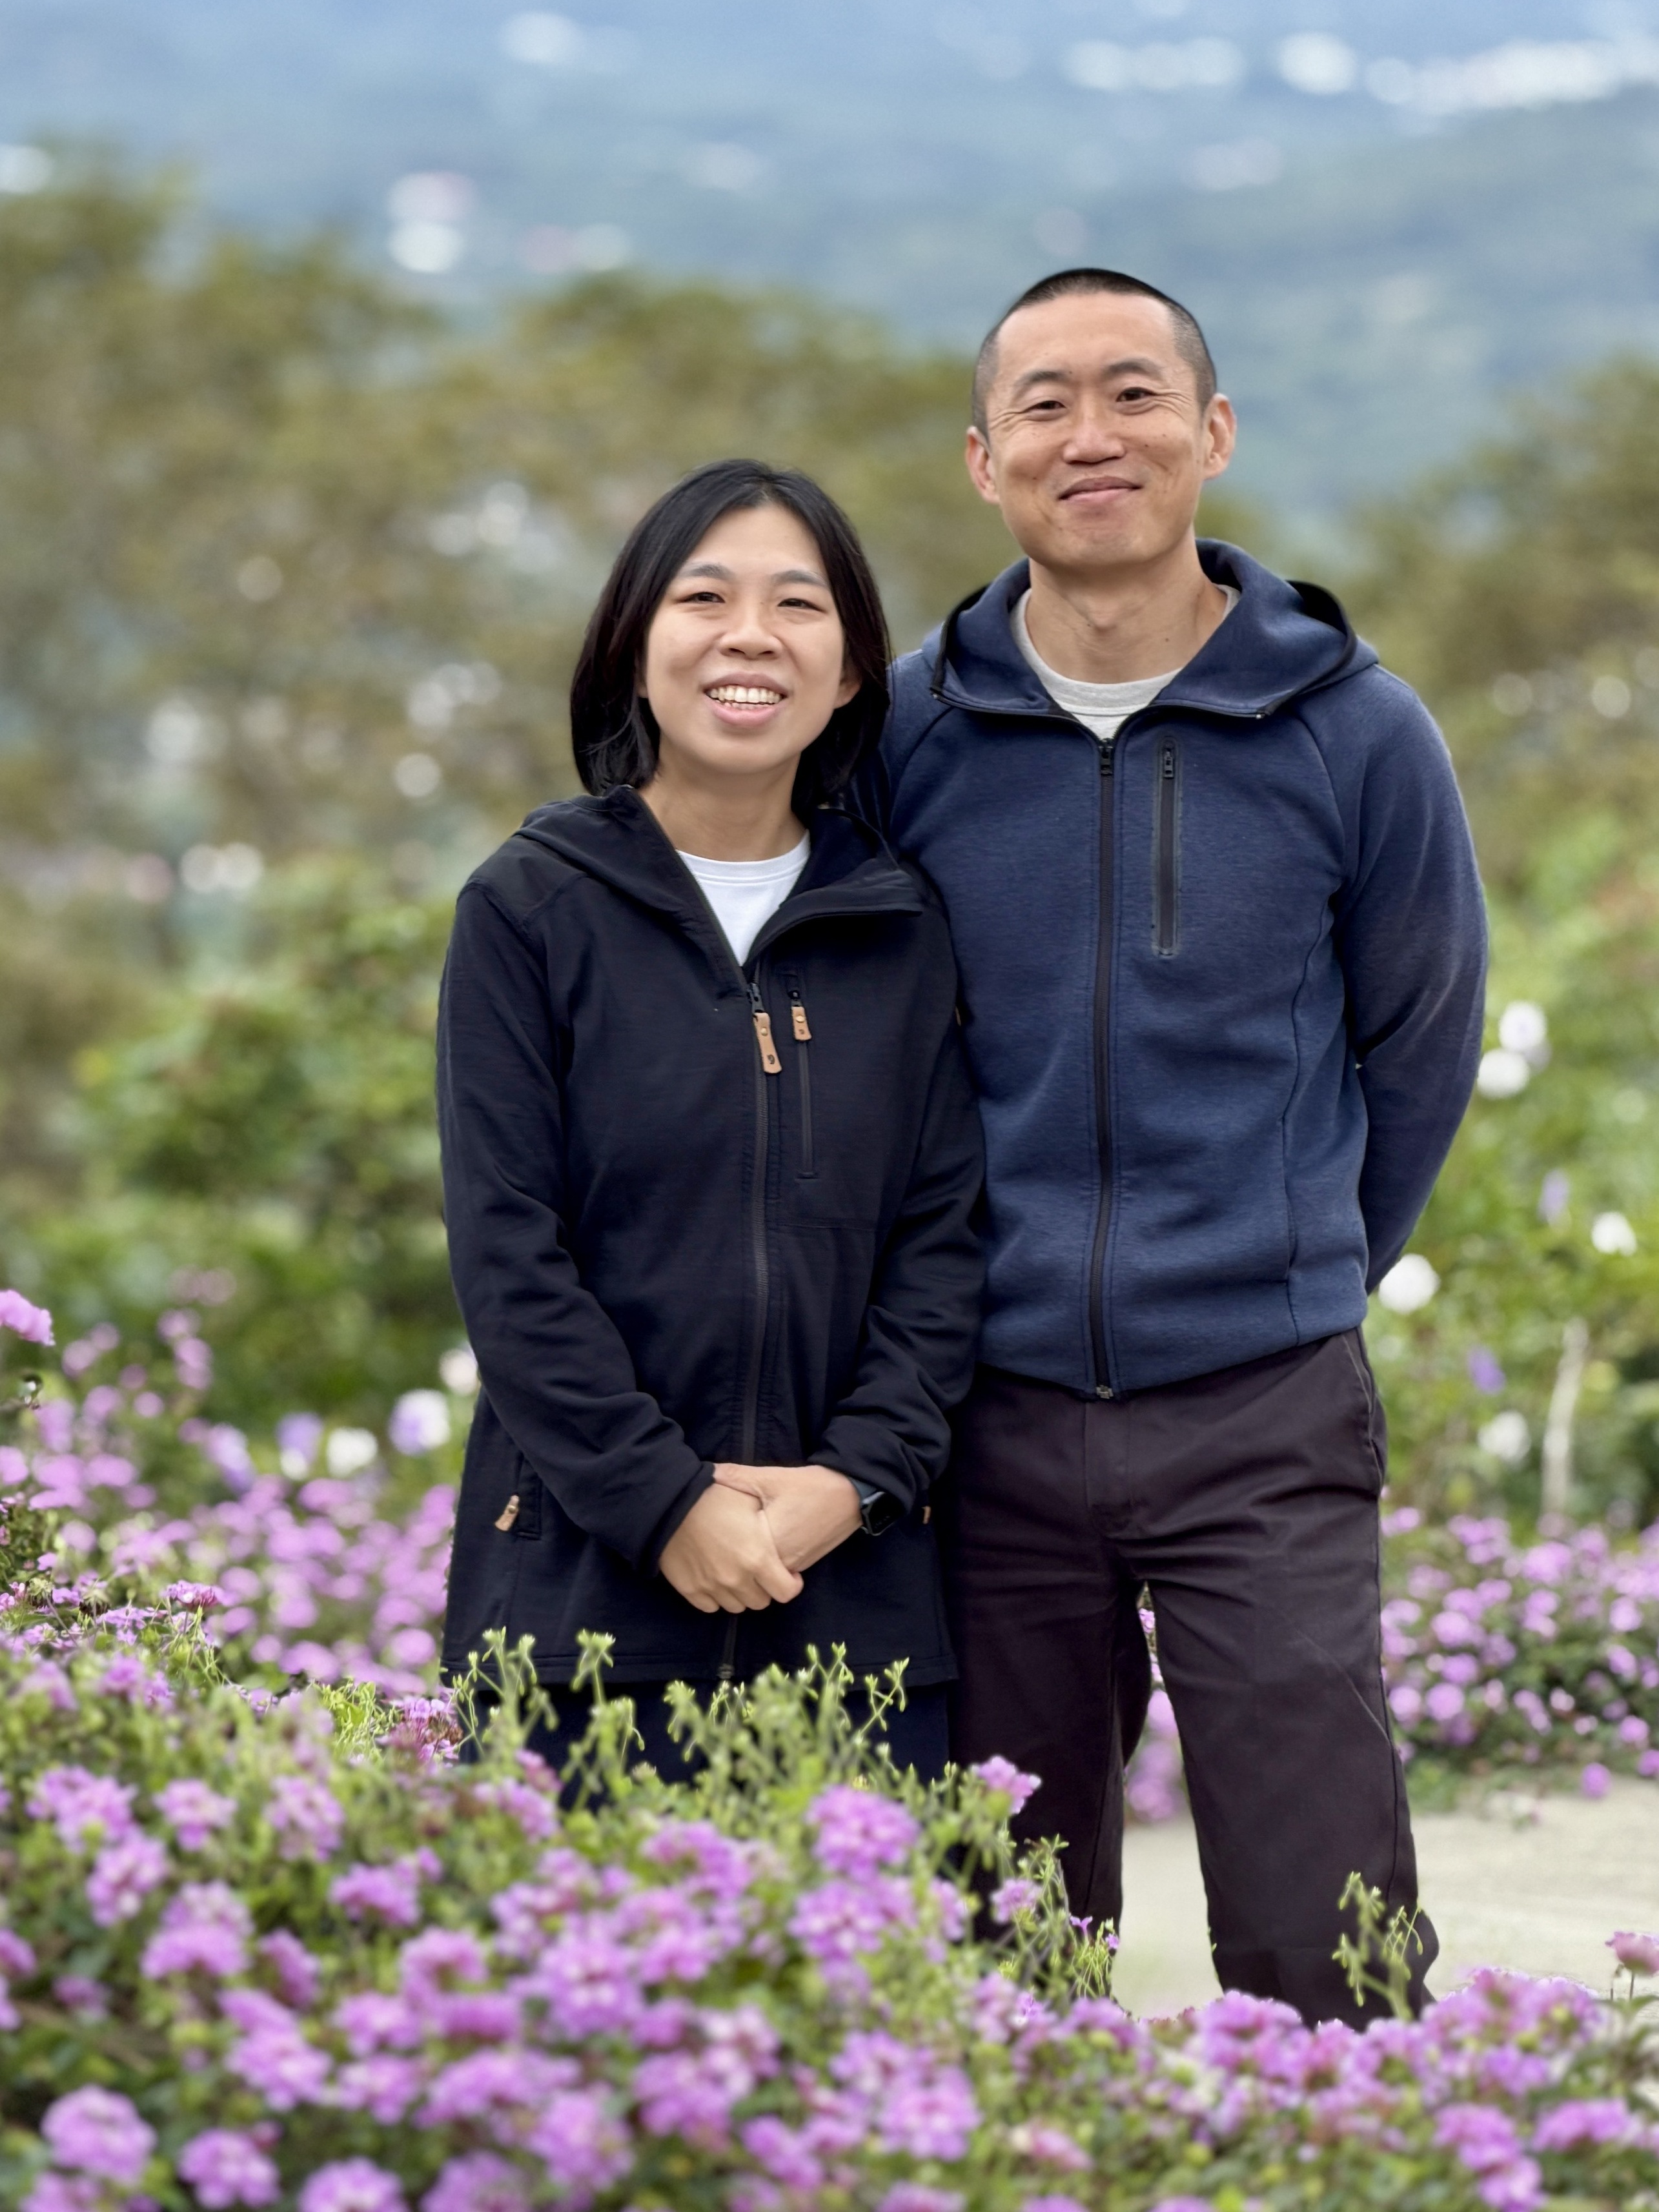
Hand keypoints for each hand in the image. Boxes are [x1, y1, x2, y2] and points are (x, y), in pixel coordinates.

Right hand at [659, 1482, 803, 1614]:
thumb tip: (782, 1535)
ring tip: (735, 1574)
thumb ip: (770, 1524)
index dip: (790, 1584)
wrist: (670, 1504)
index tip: (786, 1574)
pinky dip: (716, 1596)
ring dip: (740, 1594)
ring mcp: (712, 1587)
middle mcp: (737, 1579)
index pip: (787, 1592)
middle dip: (764, 1588)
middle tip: (758, 1571)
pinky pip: (711, 1606)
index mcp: (758, 1558)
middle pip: (761, 1602)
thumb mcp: (751, 1501)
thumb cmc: (715, 1497)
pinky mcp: (691, 1591)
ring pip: (736, 1606)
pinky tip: (715, 1579)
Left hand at [711, 1462, 862, 1574]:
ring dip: (750, 1565)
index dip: (718, 1545)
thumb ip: (738, 1476)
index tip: (709, 1533)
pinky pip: (777, 1572)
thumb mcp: (771, 1477)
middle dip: (732, 1560)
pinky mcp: (803, 1566)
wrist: (850, 1495)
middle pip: (746, 1572)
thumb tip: (708, 1472)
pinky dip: (766, 1565)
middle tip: (720, 1543)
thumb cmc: (810, 1486)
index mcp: (768, 1541)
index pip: (733, 1556)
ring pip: (762, 1576)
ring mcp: (794, 1567)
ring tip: (738, 1544)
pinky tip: (762, 1545)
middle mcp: (780, 1562)